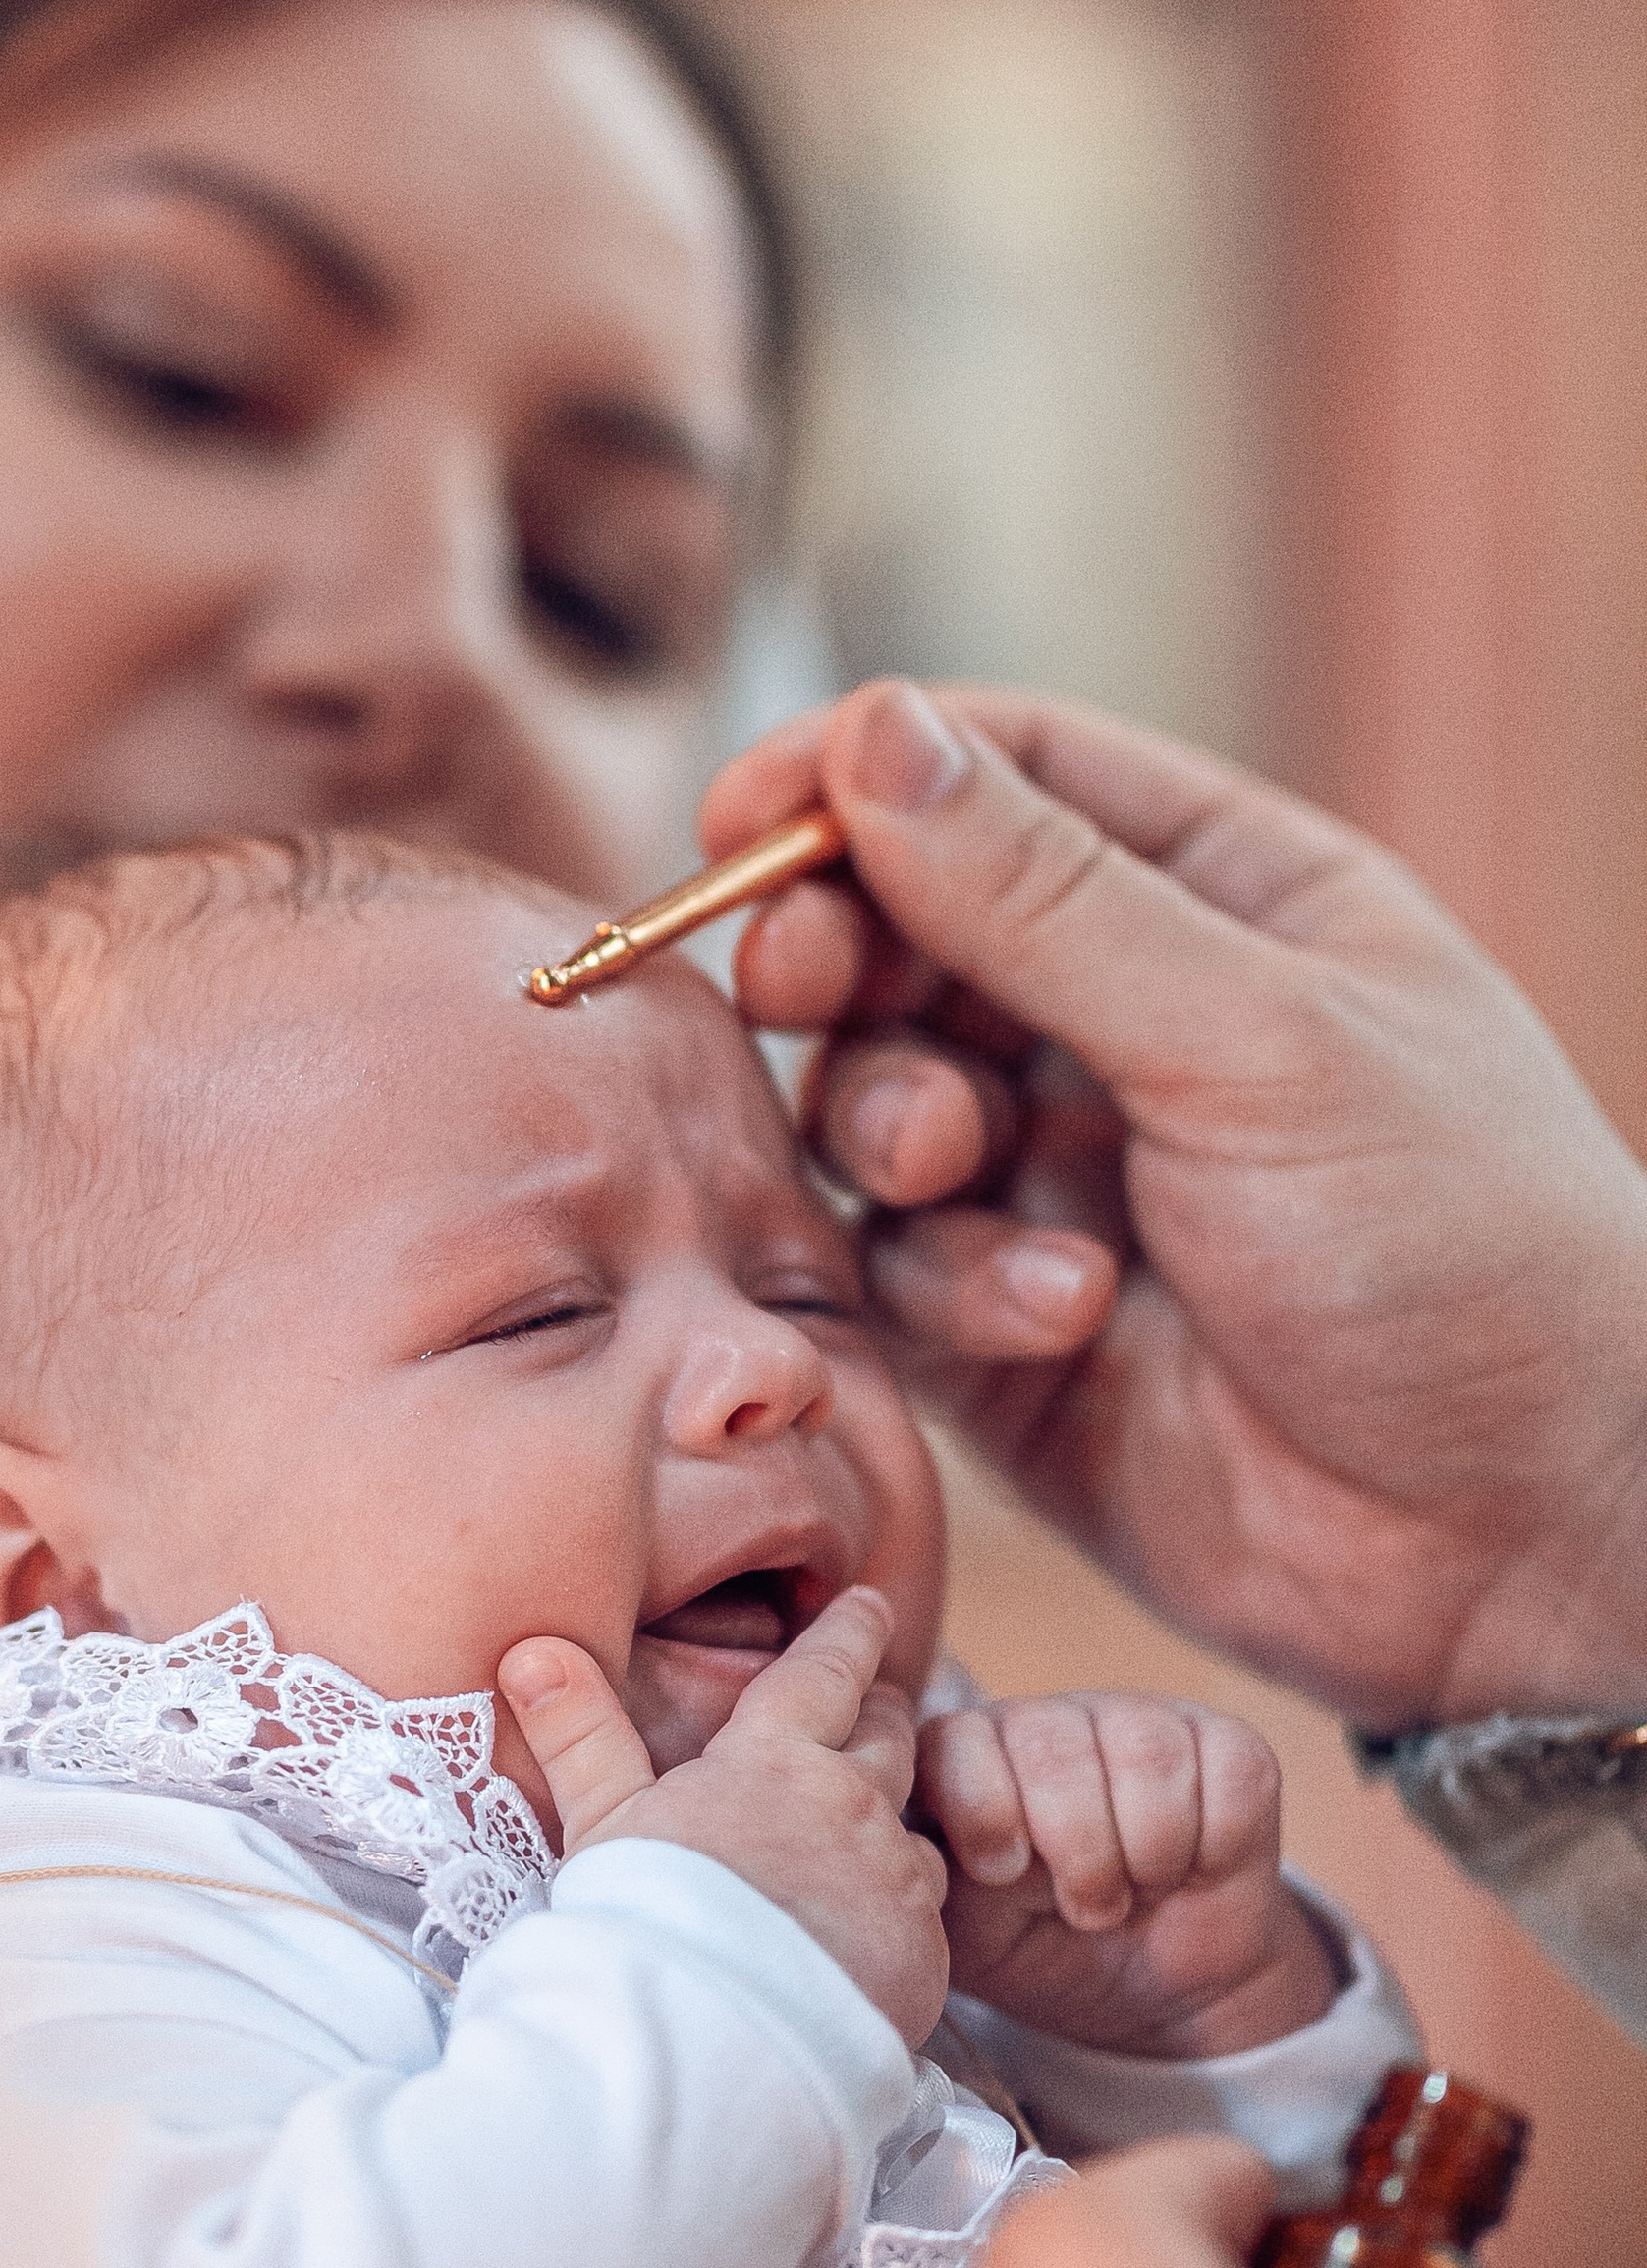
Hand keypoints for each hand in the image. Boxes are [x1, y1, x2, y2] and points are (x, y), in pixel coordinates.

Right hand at [499, 1586, 947, 2046]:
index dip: (850, 1632)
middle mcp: (851, 1806)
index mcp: (775, 1760)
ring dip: (895, 1816)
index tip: (870, 1606)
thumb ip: (581, 1733)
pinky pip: (926, 1912)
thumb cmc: (645, 1926)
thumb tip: (535, 1650)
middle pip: (892, 1735)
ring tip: (873, 1829)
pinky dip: (903, 1904)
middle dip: (886, 1711)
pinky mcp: (922, 1952)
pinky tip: (872, 1927)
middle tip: (881, 1703)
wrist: (711, 2044)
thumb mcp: (601, 1821)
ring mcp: (894, 1880)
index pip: (827, 1670)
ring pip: (914, 1826)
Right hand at [701, 681, 1646, 1728]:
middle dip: (841, 962)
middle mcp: (1132, 1029)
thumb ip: (1046, 898)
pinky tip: (1061, 1313)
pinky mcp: (1014, 1337)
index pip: (1003, 779)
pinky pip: (901, 1272)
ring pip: (874, 1109)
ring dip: (892, 1128)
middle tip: (802, 986)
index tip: (739, 814)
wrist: (1527, 1536)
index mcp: (1224, 903)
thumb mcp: (1257, 1035)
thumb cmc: (1463, 1249)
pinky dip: (950, 1282)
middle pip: (905, 938)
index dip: (859, 779)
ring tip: (957, 1169)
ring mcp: (1065, 1184)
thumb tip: (876, 730)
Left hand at [918, 1692, 1333, 2058]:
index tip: (1002, 1875)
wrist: (1156, 1994)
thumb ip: (914, 1876)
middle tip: (1081, 1910)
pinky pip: (1226, 1778)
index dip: (983, 1808)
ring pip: (1144, 1755)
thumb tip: (873, 1847)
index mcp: (970, 1756)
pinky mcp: (1228, 1745)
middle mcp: (1051, 1722)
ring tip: (1129, 1895)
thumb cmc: (1041, 1952)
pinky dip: (1209, 1848)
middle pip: (1052, 1746)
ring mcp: (1141, 1721)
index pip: (957, 1739)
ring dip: (1142, 1858)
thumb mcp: (962, 1930)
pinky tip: (1188, 1872)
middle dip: (1074, 1852)